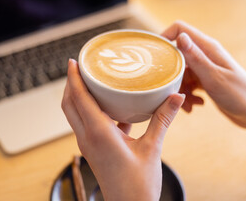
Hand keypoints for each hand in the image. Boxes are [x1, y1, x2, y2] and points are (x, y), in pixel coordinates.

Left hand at [61, 59, 184, 200]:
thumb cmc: (138, 185)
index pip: (79, 98)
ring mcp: (88, 144)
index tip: (73, 61)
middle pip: (69, 104)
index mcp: (99, 133)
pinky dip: (92, 110)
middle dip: (71, 84)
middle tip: (80, 67)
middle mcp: (88, 137)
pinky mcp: (94, 149)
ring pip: (75, 114)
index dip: (74, 78)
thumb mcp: (152, 148)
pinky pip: (87, 124)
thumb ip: (163, 120)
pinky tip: (111, 105)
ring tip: (91, 81)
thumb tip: (176, 97)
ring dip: (78, 96)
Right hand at [162, 21, 245, 145]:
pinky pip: (188, 84)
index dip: (165, 38)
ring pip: (180, 72)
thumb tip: (179, 37)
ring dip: (180, 89)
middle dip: (170, 73)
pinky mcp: (205, 80)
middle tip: (171, 90)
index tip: (155, 56)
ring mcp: (204, 68)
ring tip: (188, 104)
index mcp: (207, 48)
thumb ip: (195, 57)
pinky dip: (187, 96)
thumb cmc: (240, 94)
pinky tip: (195, 106)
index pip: (180, 29)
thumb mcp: (213, 77)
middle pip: (176, 55)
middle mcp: (205, 55)